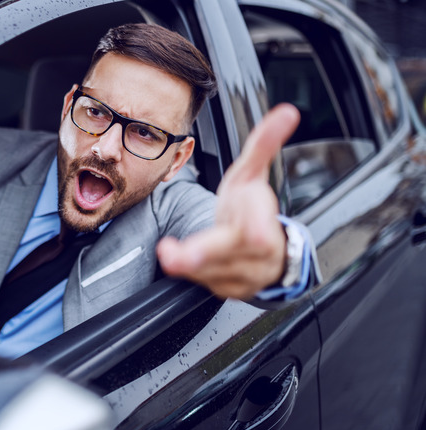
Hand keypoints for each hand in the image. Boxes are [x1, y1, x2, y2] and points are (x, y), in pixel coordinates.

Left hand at [157, 103, 300, 299]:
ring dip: (188, 266)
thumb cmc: (252, 208)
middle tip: (171, 254)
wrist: (266, 250)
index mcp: (264, 226)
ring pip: (213, 276)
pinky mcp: (230, 291)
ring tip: (168, 253)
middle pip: (231, 259)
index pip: (260, 232)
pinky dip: (189, 275)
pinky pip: (205, 287)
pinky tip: (178, 262)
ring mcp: (245, 277)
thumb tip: (286, 112)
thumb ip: (264, 145)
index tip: (248, 233)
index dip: (253, 233)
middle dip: (202, 256)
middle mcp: (258, 257)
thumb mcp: (253, 176)